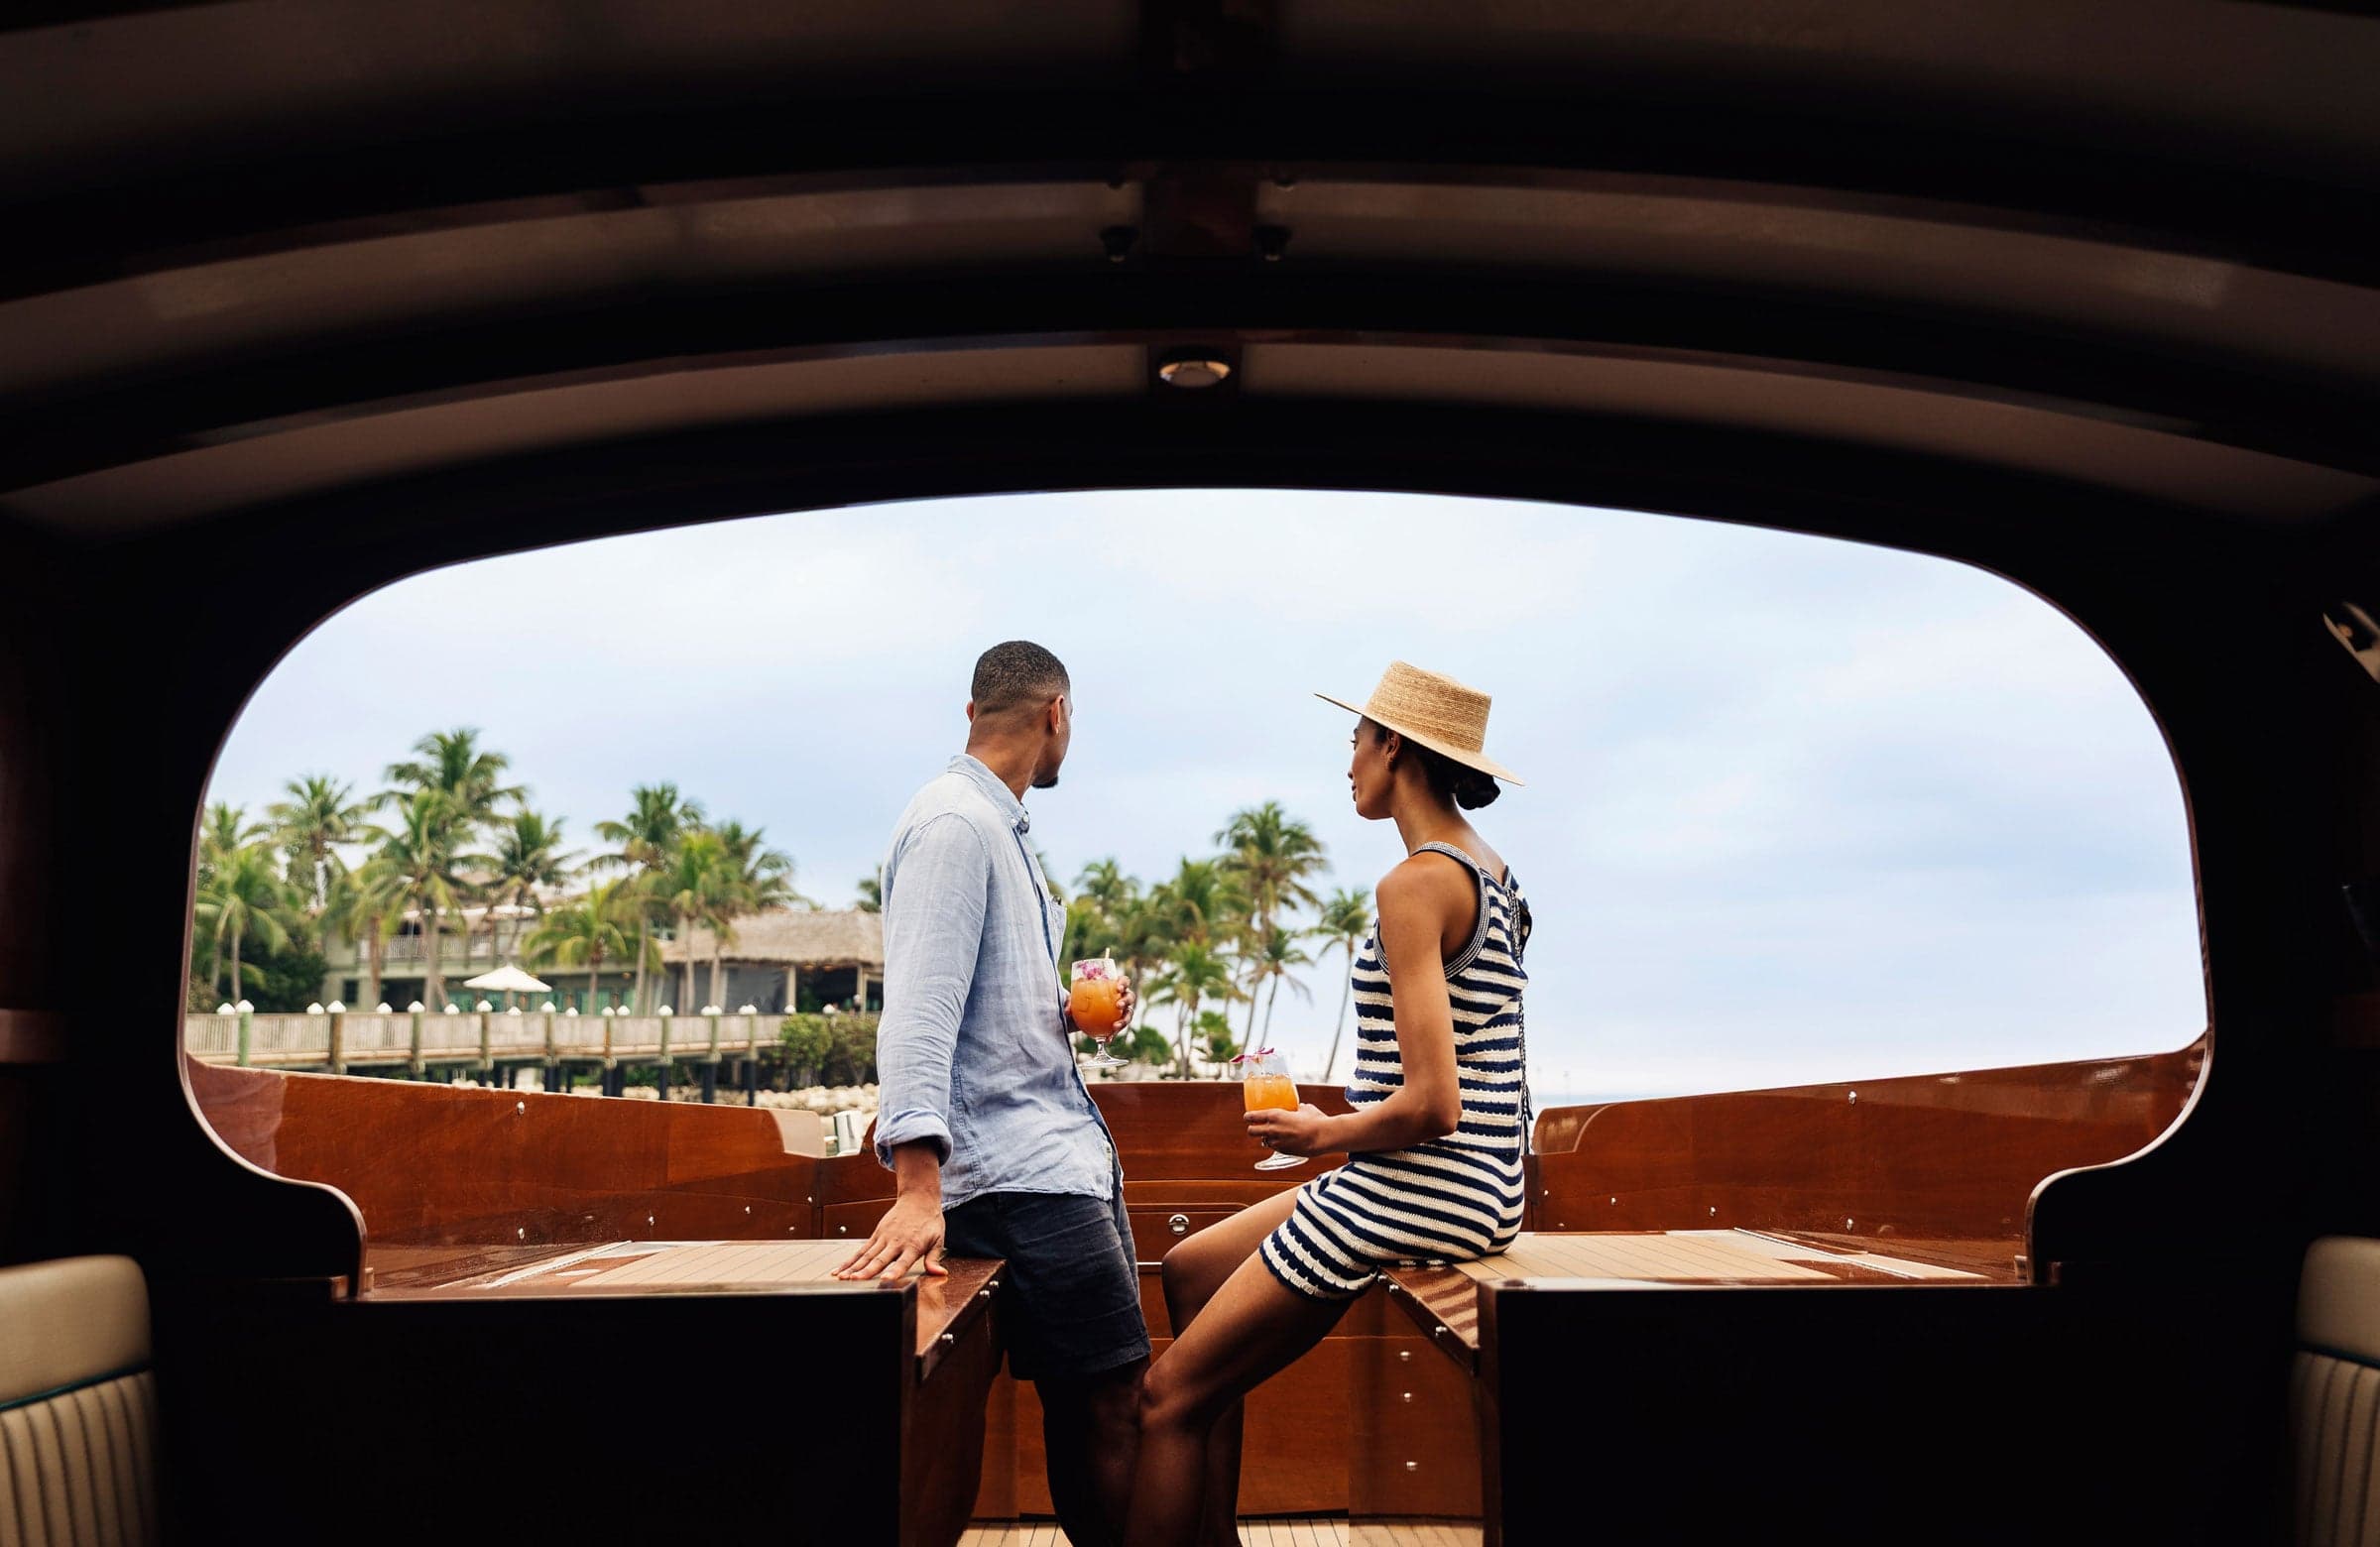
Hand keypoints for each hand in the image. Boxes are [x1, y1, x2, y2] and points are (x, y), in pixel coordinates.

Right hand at [832, 1191, 949, 1280]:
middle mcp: (896, 1242)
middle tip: (855, 1280)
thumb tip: (941, 1274)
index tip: (886, 1279)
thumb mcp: (938, 1239)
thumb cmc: (929, 1221)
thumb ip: (934, 1258)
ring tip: (842, 1277)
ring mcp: (884, 1237)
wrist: (918, 1199)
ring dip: (854, 1267)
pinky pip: (861, 1250)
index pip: (903, 1261)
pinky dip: (850, 1261)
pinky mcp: (876, 1235)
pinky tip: (840, 1270)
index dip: (894, 1271)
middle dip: (867, 1271)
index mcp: (912, 1246)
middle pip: (879, 1259)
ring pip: (866, 1255)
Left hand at [1063, 977, 1135, 1035]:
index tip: (1118, 988)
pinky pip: (1119, 1029)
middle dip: (1126, 1001)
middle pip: (1130, 997)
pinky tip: (1107, 1039)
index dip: (1124, 983)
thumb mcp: (1072, 1000)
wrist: (1079, 1016)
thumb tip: (1067, 1010)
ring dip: (1124, 1020)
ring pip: (1128, 1014)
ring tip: (1115, 1026)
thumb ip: (1069, 1003)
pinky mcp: (1118, 1023)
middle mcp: (1121, 997)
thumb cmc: (1079, 1001)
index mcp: (1113, 986)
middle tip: (1118, 1005)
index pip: (1123, 981)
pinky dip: (1114, 1034)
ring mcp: (1121, 1011)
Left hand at [1246, 1101, 1331, 1157]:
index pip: (1252, 1117)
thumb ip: (1297, 1108)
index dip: (1248, 1117)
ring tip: (1273, 1135)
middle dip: (1252, 1129)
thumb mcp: (1305, 1109)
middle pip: (1251, 1131)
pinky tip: (1285, 1141)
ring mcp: (1277, 1142)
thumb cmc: (1316, 1120)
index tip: (1247, 1116)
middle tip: (1256, 1127)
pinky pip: (1275, 1148)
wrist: (1324, 1137)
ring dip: (1266, 1138)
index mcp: (1275, 1116)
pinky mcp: (1284, 1151)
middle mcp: (1272, 1130)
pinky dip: (1277, 1145)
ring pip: (1264, 1141)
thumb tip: (1298, 1108)